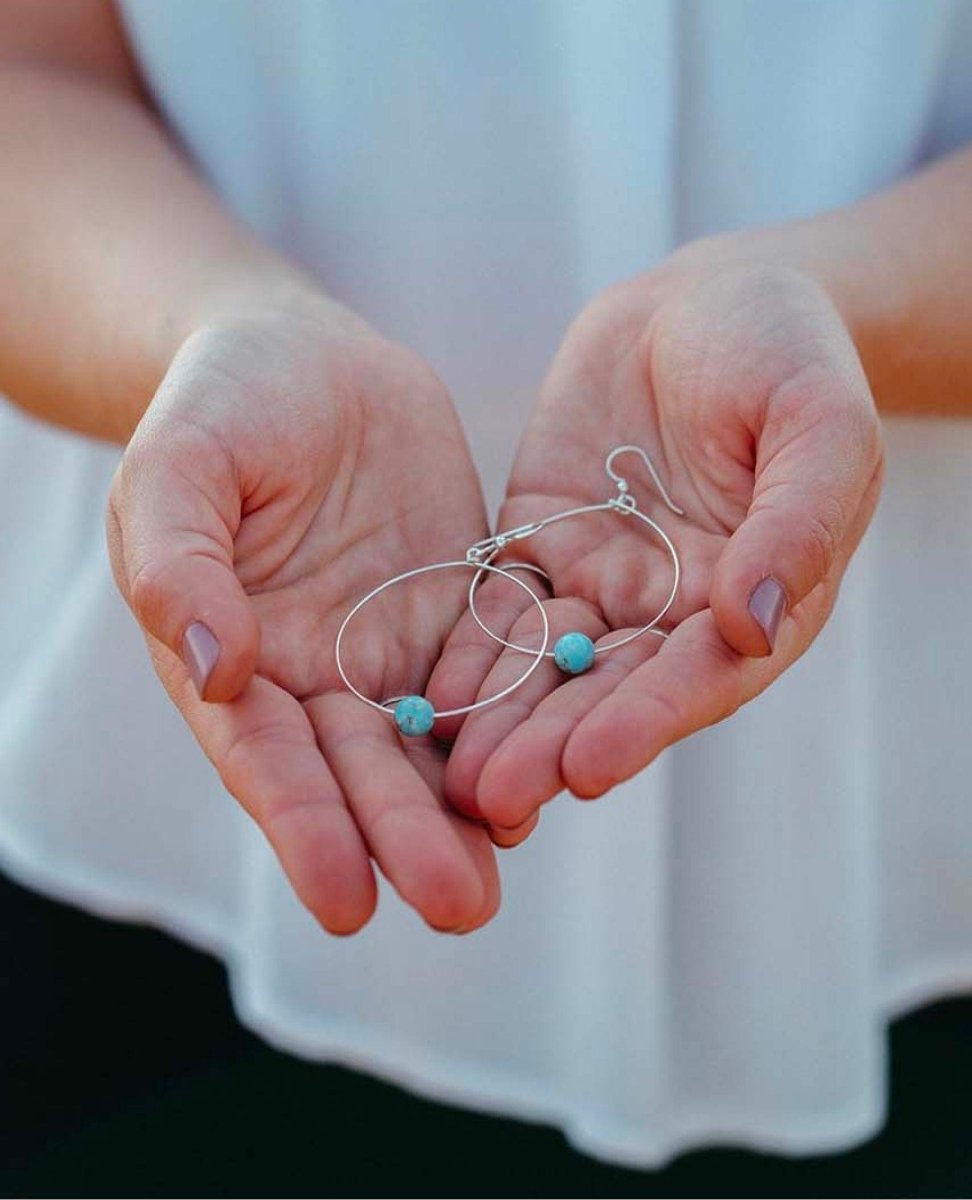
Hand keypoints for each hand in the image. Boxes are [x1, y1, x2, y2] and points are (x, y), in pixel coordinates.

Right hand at [107, 294, 499, 933]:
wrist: (305, 358)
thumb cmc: (219, 406)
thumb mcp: (181, 471)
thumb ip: (180, 565)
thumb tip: (213, 668)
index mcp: (235, 657)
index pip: (266, 756)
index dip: (304, 826)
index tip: (346, 901)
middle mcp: (314, 676)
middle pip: (362, 772)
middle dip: (407, 840)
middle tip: (462, 908)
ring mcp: (392, 648)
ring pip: (433, 743)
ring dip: (468, 810)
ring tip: (506, 872)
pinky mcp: (459, 610)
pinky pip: (494, 672)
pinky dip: (517, 722)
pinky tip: (553, 770)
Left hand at [430, 254, 883, 833]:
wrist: (708, 300)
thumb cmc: (787, 353)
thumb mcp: (818, 423)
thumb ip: (797, 520)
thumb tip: (755, 622)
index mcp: (756, 601)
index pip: (699, 675)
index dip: (646, 721)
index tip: (589, 769)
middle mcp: (674, 612)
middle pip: (611, 691)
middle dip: (553, 745)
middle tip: (496, 799)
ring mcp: (602, 583)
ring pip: (547, 665)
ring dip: (503, 721)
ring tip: (453, 778)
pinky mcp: (540, 547)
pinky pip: (499, 607)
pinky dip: (470, 654)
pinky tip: (428, 702)